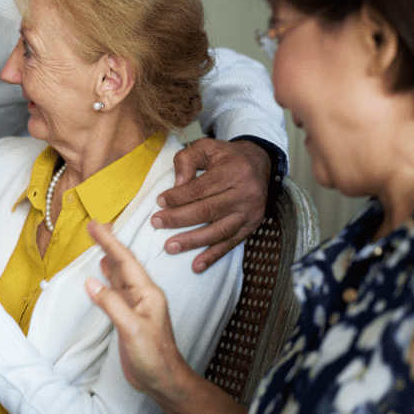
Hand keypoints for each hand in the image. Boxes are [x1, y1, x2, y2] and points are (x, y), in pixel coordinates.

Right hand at [84, 221, 189, 397]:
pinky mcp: (129, 316)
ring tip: (98, 242)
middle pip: (122, 263)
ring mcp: (136, 305)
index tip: (96, 226)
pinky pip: (116, 290)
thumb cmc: (154, 357)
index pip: (125, 261)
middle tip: (94, 227)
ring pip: (119, 275)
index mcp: (147, 293)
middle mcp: (143, 295)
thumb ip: (112, 304)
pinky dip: (107, 278)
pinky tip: (102, 272)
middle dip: (108, 244)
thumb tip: (91, 282)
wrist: (164, 381)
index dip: (110, 242)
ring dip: (108, 258)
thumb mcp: (132, 329)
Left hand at [151, 138, 269, 271]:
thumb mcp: (206, 147)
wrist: (257, 164)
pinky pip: (231, 244)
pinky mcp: (251, 227)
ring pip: (218, 231)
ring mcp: (250, 213)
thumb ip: (187, 160)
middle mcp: (245, 194)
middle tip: (156, 223)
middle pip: (208, 211)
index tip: (159, 202)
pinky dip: (213, 257)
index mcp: (234, 172)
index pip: (201, 188)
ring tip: (170, 247)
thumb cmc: (225, 157)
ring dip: (192, 241)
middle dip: (179, 219)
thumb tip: (177, 185)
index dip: (178, 197)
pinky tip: (197, 265)